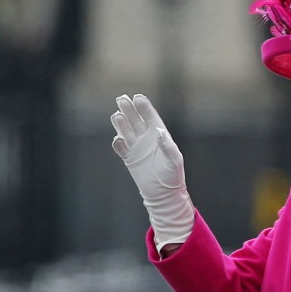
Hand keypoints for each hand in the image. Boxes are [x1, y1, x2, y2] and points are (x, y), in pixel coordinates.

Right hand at [110, 93, 194, 248]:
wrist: (163, 194)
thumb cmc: (173, 176)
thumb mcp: (174, 160)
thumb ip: (167, 145)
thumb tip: (159, 131)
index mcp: (159, 134)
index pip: (150, 116)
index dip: (143, 107)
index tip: (137, 97)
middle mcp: (146, 138)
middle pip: (135, 120)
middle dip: (129, 109)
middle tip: (121, 99)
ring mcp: (136, 147)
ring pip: (126, 131)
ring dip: (121, 123)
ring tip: (116, 115)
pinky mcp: (129, 158)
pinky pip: (121, 148)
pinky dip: (118, 143)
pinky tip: (117, 139)